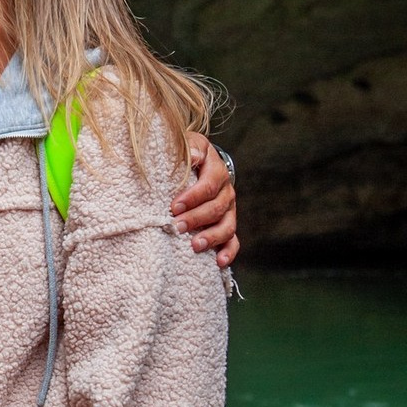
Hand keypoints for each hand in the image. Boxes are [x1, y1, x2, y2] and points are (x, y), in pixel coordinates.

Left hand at [173, 135, 238, 266]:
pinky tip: (218, 262)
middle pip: (216, 208)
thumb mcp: (188, 144)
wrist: (198, 161)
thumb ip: (190, 148)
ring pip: (227, 226)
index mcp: (216, 171)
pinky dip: (228, 252)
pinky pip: (233, 241)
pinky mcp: (227, 224)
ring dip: (211, 237)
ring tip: (195, 246)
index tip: (174, 207)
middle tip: (177, 227)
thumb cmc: (187, 154)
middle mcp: (226, 191)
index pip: (208, 186)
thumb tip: (191, 156)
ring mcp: (229, 210)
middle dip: (196, 219)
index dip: (192, 197)